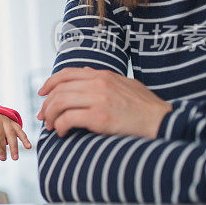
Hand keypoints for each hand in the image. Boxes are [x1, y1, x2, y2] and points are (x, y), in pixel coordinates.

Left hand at [0, 112, 30, 160]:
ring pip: (11, 133)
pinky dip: (24, 138)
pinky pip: (19, 129)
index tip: (1, 157)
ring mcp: (5, 120)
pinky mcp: (11, 122)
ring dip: (14, 146)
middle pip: (1, 136)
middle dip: (3, 148)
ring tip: (15, 157)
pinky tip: (28, 146)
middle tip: (3, 158)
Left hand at [37, 67, 171, 138]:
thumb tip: (85, 71)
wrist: (163, 122)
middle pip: (59, 90)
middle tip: (43, 117)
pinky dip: (59, 126)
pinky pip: (68, 119)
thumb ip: (104, 78)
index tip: (42, 93)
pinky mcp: (100, 118)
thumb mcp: (126, 84)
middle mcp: (99, 84)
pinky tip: (62, 133)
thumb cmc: (146, 107)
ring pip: (59, 103)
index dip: (49, 83)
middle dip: (46, 104)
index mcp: (103, 75)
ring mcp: (99, 100)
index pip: (66, 74)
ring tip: (51, 126)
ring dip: (50, 116)